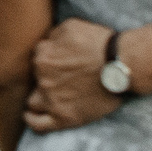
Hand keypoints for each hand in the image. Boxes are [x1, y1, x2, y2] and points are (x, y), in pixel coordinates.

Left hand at [26, 18, 120, 132]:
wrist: (121, 65)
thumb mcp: (71, 26)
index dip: (49, 58)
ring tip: (48, 97)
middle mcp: (43, 79)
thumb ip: (52, 35)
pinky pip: (38, 124)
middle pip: (34, 79)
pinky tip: (30, 115)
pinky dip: (32, 120)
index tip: (60, 61)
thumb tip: (47, 43)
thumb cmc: (99, 44)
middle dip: (44, 77)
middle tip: (60, 77)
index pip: (37, 58)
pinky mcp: (64, 117)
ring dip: (38, 98)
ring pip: (33, 102)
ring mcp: (52, 100)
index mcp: (43, 58)